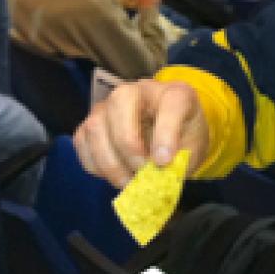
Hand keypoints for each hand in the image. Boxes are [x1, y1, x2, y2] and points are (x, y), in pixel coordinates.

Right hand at [74, 79, 208, 187]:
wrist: (169, 138)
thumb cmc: (182, 140)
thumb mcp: (192, 151)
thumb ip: (179, 162)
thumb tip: (156, 176)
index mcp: (175, 94)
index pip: (171, 103)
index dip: (166, 133)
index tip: (164, 162)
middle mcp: (140, 91)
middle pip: (120, 101)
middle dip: (128, 144)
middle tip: (140, 172)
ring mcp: (110, 104)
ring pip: (95, 125)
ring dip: (110, 161)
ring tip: (128, 182)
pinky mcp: (91, 123)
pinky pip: (82, 143)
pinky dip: (96, 165)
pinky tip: (115, 175)